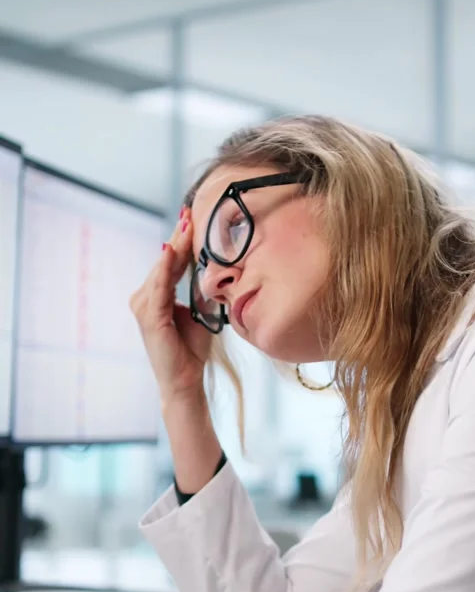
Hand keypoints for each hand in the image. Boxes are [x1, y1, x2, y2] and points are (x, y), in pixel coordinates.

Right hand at [130, 209, 211, 402]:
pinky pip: (159, 288)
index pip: (170, 262)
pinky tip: (172, 250)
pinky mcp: (150, 317)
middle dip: (178, 237)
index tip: (191, 215)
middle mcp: (145, 298)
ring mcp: (144, 307)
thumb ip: (201, 289)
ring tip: (186, 224)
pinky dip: (165, 268)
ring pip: (162, 270)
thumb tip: (214, 266)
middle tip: (189, 211)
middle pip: (165, 261)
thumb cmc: (192, 349)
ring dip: (174, 246)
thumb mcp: (201, 312)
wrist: (186, 379)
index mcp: (156, 296)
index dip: (181, 239)